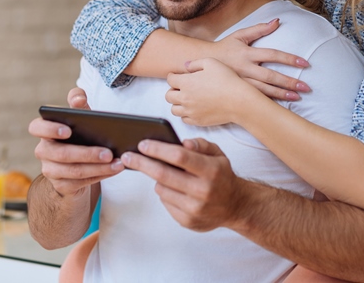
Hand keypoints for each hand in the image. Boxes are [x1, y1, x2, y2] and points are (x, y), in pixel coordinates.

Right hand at [28, 88, 123, 197]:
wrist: (77, 165)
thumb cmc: (79, 135)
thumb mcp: (80, 118)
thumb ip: (78, 103)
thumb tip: (78, 98)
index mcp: (45, 131)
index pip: (36, 128)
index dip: (49, 129)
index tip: (68, 130)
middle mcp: (44, 151)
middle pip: (61, 154)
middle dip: (87, 153)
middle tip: (109, 152)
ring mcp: (50, 170)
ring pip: (74, 171)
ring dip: (98, 167)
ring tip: (118, 163)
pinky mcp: (61, 185)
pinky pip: (81, 182)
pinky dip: (100, 175)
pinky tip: (114, 170)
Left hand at [121, 137, 248, 231]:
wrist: (235, 206)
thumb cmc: (222, 175)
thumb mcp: (218, 154)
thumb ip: (201, 144)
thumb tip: (183, 143)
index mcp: (211, 170)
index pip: (179, 157)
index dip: (158, 149)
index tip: (142, 144)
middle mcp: (203, 190)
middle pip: (163, 175)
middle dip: (142, 164)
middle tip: (128, 157)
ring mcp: (194, 208)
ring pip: (161, 189)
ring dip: (156, 179)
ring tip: (160, 172)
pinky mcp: (187, 221)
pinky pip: (165, 202)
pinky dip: (165, 192)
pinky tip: (172, 188)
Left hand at [166, 58, 262, 125]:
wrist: (239, 101)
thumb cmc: (227, 80)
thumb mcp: (212, 63)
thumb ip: (196, 63)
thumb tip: (186, 66)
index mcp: (186, 83)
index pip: (170, 79)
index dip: (173, 76)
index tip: (177, 76)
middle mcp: (185, 98)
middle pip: (168, 96)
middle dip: (173, 90)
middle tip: (181, 87)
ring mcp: (191, 111)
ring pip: (174, 110)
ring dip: (178, 103)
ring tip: (186, 99)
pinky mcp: (198, 121)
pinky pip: (184, 119)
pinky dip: (186, 114)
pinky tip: (193, 108)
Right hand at [204, 19, 311, 99]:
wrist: (202, 63)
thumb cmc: (224, 48)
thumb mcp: (239, 35)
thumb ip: (259, 29)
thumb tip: (277, 21)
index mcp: (247, 53)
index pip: (272, 54)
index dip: (289, 59)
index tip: (305, 64)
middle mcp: (245, 69)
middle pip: (270, 76)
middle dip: (289, 82)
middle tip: (306, 87)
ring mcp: (241, 82)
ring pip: (264, 90)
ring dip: (281, 95)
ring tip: (297, 97)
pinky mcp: (237, 92)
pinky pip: (254, 98)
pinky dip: (267, 102)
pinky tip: (279, 105)